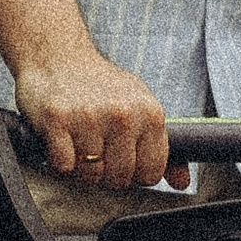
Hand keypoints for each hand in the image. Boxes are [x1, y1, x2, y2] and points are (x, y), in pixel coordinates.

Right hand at [14, 56, 183, 191]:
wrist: (59, 56)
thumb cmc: (102, 87)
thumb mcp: (140, 108)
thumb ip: (160, 147)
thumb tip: (182, 183)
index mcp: (150, 113)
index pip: (150, 172)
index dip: (135, 173)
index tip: (122, 160)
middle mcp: (123, 115)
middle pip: (120, 178)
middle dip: (106, 173)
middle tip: (97, 151)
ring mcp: (90, 117)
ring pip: (91, 175)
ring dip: (82, 169)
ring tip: (79, 144)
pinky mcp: (58, 120)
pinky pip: (64, 166)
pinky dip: (60, 161)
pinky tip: (63, 140)